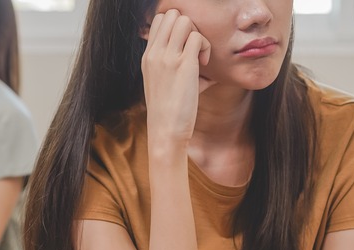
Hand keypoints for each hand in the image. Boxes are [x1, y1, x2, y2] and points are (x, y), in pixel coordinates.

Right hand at [142, 10, 214, 153]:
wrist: (165, 130)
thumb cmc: (168, 112)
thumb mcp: (162, 83)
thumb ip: (173, 66)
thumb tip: (199, 59)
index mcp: (147, 56)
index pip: (159, 20)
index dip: (177, 27)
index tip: (186, 46)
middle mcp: (154, 53)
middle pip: (171, 14)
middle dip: (188, 26)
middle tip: (194, 49)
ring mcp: (167, 57)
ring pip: (185, 21)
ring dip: (198, 34)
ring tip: (200, 57)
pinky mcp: (183, 65)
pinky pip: (198, 38)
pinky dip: (205, 47)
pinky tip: (204, 66)